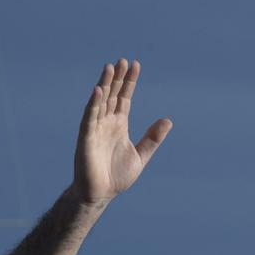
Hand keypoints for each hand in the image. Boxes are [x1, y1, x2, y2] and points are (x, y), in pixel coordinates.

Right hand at [71, 58, 171, 205]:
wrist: (101, 193)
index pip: (124, 98)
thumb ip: (152, 139)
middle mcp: (106, 122)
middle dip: (118, 78)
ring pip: (100, 101)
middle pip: (112, 95)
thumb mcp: (140, 156)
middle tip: (123, 60)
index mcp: (119, 125)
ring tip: (110, 67)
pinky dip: (93, 104)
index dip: (129, 82)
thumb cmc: (117, 176)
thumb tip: (168, 120)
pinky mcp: (86, 137)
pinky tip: (98, 90)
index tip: (135, 65)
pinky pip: (89, 117)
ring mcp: (95, 128)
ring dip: (105, 84)